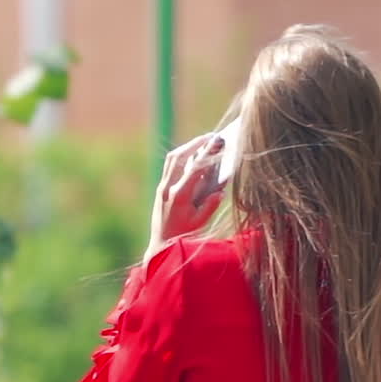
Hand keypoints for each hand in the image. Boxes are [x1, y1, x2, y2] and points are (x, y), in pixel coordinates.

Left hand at [145, 134, 226, 260]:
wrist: (161, 245)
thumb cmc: (183, 236)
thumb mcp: (200, 223)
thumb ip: (210, 205)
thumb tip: (219, 190)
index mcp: (179, 196)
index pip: (194, 168)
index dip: (206, 154)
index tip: (217, 143)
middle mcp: (167, 188)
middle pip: (179, 157)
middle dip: (195, 144)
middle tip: (211, 136)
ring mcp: (162, 187)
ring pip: (172, 159)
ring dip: (187, 147)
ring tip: (202, 141)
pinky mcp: (161, 188)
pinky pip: (170, 166)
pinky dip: (182, 157)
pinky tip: (193, 155)